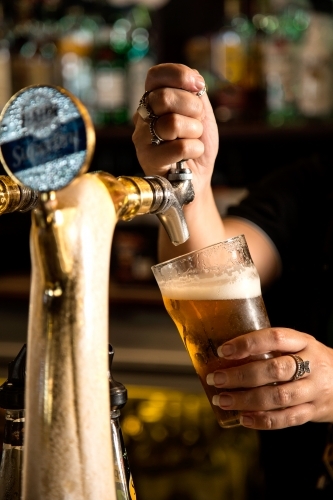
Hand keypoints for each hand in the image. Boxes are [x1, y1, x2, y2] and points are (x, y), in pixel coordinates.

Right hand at [132, 63, 218, 196]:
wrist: (197, 176)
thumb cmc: (196, 144)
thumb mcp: (200, 112)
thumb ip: (195, 92)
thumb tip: (195, 79)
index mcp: (153, 100)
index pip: (155, 75)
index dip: (179, 75)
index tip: (198, 87)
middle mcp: (143, 116)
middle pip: (164, 97)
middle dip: (193, 108)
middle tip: (196, 122)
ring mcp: (142, 138)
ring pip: (172, 123)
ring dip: (194, 132)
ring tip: (192, 140)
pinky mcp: (148, 160)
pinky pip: (179, 147)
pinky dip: (195, 149)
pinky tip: (191, 155)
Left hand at [207, 327, 332, 428]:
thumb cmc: (310, 359)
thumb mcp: (298, 345)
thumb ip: (271, 348)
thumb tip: (227, 354)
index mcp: (304, 342)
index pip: (275, 338)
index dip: (248, 343)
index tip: (223, 350)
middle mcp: (312, 365)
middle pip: (275, 370)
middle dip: (242, 375)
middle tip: (217, 379)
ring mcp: (315, 390)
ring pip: (279, 397)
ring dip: (247, 400)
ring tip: (223, 400)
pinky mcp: (315, 412)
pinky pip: (287, 419)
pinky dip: (263, 421)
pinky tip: (243, 418)